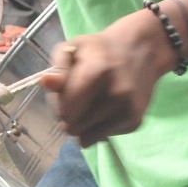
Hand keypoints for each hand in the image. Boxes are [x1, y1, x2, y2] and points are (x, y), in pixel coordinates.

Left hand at [36, 10, 174, 146]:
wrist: (141, 51)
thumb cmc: (100, 49)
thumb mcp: (74, 48)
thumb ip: (58, 68)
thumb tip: (45, 83)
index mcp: (97, 73)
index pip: (66, 110)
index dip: (57, 105)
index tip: (61, 95)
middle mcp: (116, 95)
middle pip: (72, 126)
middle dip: (67, 116)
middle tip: (74, 100)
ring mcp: (128, 111)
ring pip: (86, 137)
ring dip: (81, 125)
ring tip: (88, 104)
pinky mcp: (135, 122)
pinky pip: (101, 137)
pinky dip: (97, 127)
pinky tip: (103, 108)